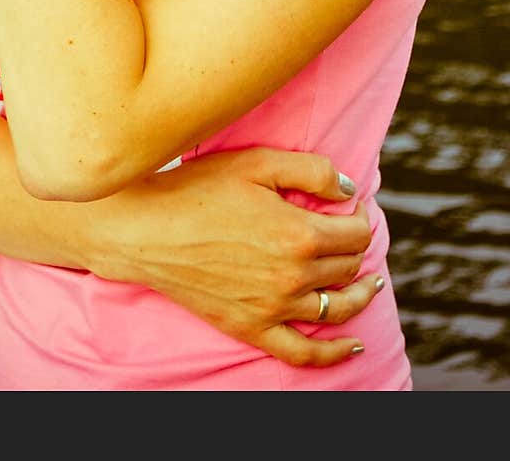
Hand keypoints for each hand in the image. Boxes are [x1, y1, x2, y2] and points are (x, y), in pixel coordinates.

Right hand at [91, 148, 382, 367]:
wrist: (146, 229)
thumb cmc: (198, 188)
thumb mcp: (256, 162)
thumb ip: (311, 170)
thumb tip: (349, 190)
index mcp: (299, 234)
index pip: (356, 232)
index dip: (360, 216)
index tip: (351, 206)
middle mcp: (293, 276)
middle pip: (348, 267)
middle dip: (357, 247)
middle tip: (350, 232)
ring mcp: (273, 308)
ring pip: (338, 308)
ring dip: (360, 294)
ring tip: (369, 283)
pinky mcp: (252, 328)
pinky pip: (305, 354)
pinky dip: (335, 353)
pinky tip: (353, 345)